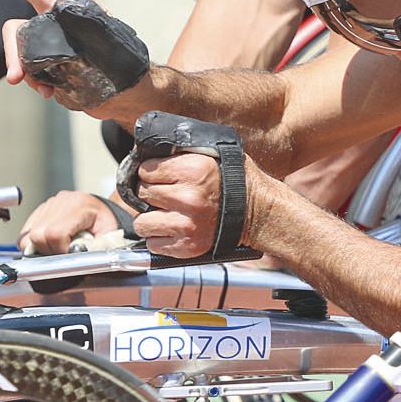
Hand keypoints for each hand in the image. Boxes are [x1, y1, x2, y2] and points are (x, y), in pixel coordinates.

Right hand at [0, 0, 153, 113]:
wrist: (118, 96)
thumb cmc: (122, 72)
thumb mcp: (111, 59)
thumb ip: (78, 53)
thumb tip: (32, 64)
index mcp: (82, 7)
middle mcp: (60, 16)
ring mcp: (48, 36)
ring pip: (17, 37)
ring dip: (19, 61)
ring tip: (32, 84)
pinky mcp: (41, 58)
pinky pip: (24, 66)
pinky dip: (32, 80)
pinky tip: (49, 92)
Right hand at [19, 190, 132, 254]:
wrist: (105, 210)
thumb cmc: (108, 223)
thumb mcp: (109, 236)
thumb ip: (95, 250)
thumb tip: (78, 264)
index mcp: (79, 205)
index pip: (55, 233)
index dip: (59, 250)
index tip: (68, 256)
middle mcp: (61, 201)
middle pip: (37, 235)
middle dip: (48, 251)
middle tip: (63, 254)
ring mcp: (49, 204)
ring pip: (27, 235)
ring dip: (39, 248)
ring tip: (57, 248)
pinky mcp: (41, 209)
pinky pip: (26, 232)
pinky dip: (34, 243)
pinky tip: (50, 243)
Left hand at [118, 112, 248, 259]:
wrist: (259, 212)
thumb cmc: (236, 181)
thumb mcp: (211, 156)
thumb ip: (180, 155)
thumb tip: (148, 156)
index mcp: (193, 170)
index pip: (145, 170)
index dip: (151, 172)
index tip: (161, 176)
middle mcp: (187, 197)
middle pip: (142, 194)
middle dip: (151, 194)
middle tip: (167, 194)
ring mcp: (186, 225)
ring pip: (142, 222)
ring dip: (151, 219)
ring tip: (167, 214)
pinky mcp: (186, 246)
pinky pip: (153, 244)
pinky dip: (159, 239)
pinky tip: (173, 230)